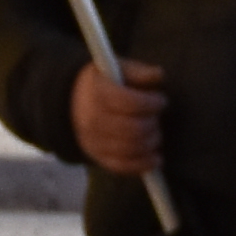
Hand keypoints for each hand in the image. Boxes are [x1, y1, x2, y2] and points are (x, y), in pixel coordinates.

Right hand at [69, 57, 169, 172]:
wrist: (75, 102)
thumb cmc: (106, 83)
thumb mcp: (119, 69)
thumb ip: (139, 72)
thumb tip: (159, 75)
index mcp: (98, 93)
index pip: (131, 103)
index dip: (151, 103)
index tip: (160, 100)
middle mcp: (93, 119)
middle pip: (133, 129)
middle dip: (153, 124)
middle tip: (156, 119)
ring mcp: (94, 141)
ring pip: (131, 149)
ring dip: (151, 143)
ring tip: (155, 133)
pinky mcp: (98, 158)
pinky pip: (123, 166)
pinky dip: (143, 165)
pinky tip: (156, 158)